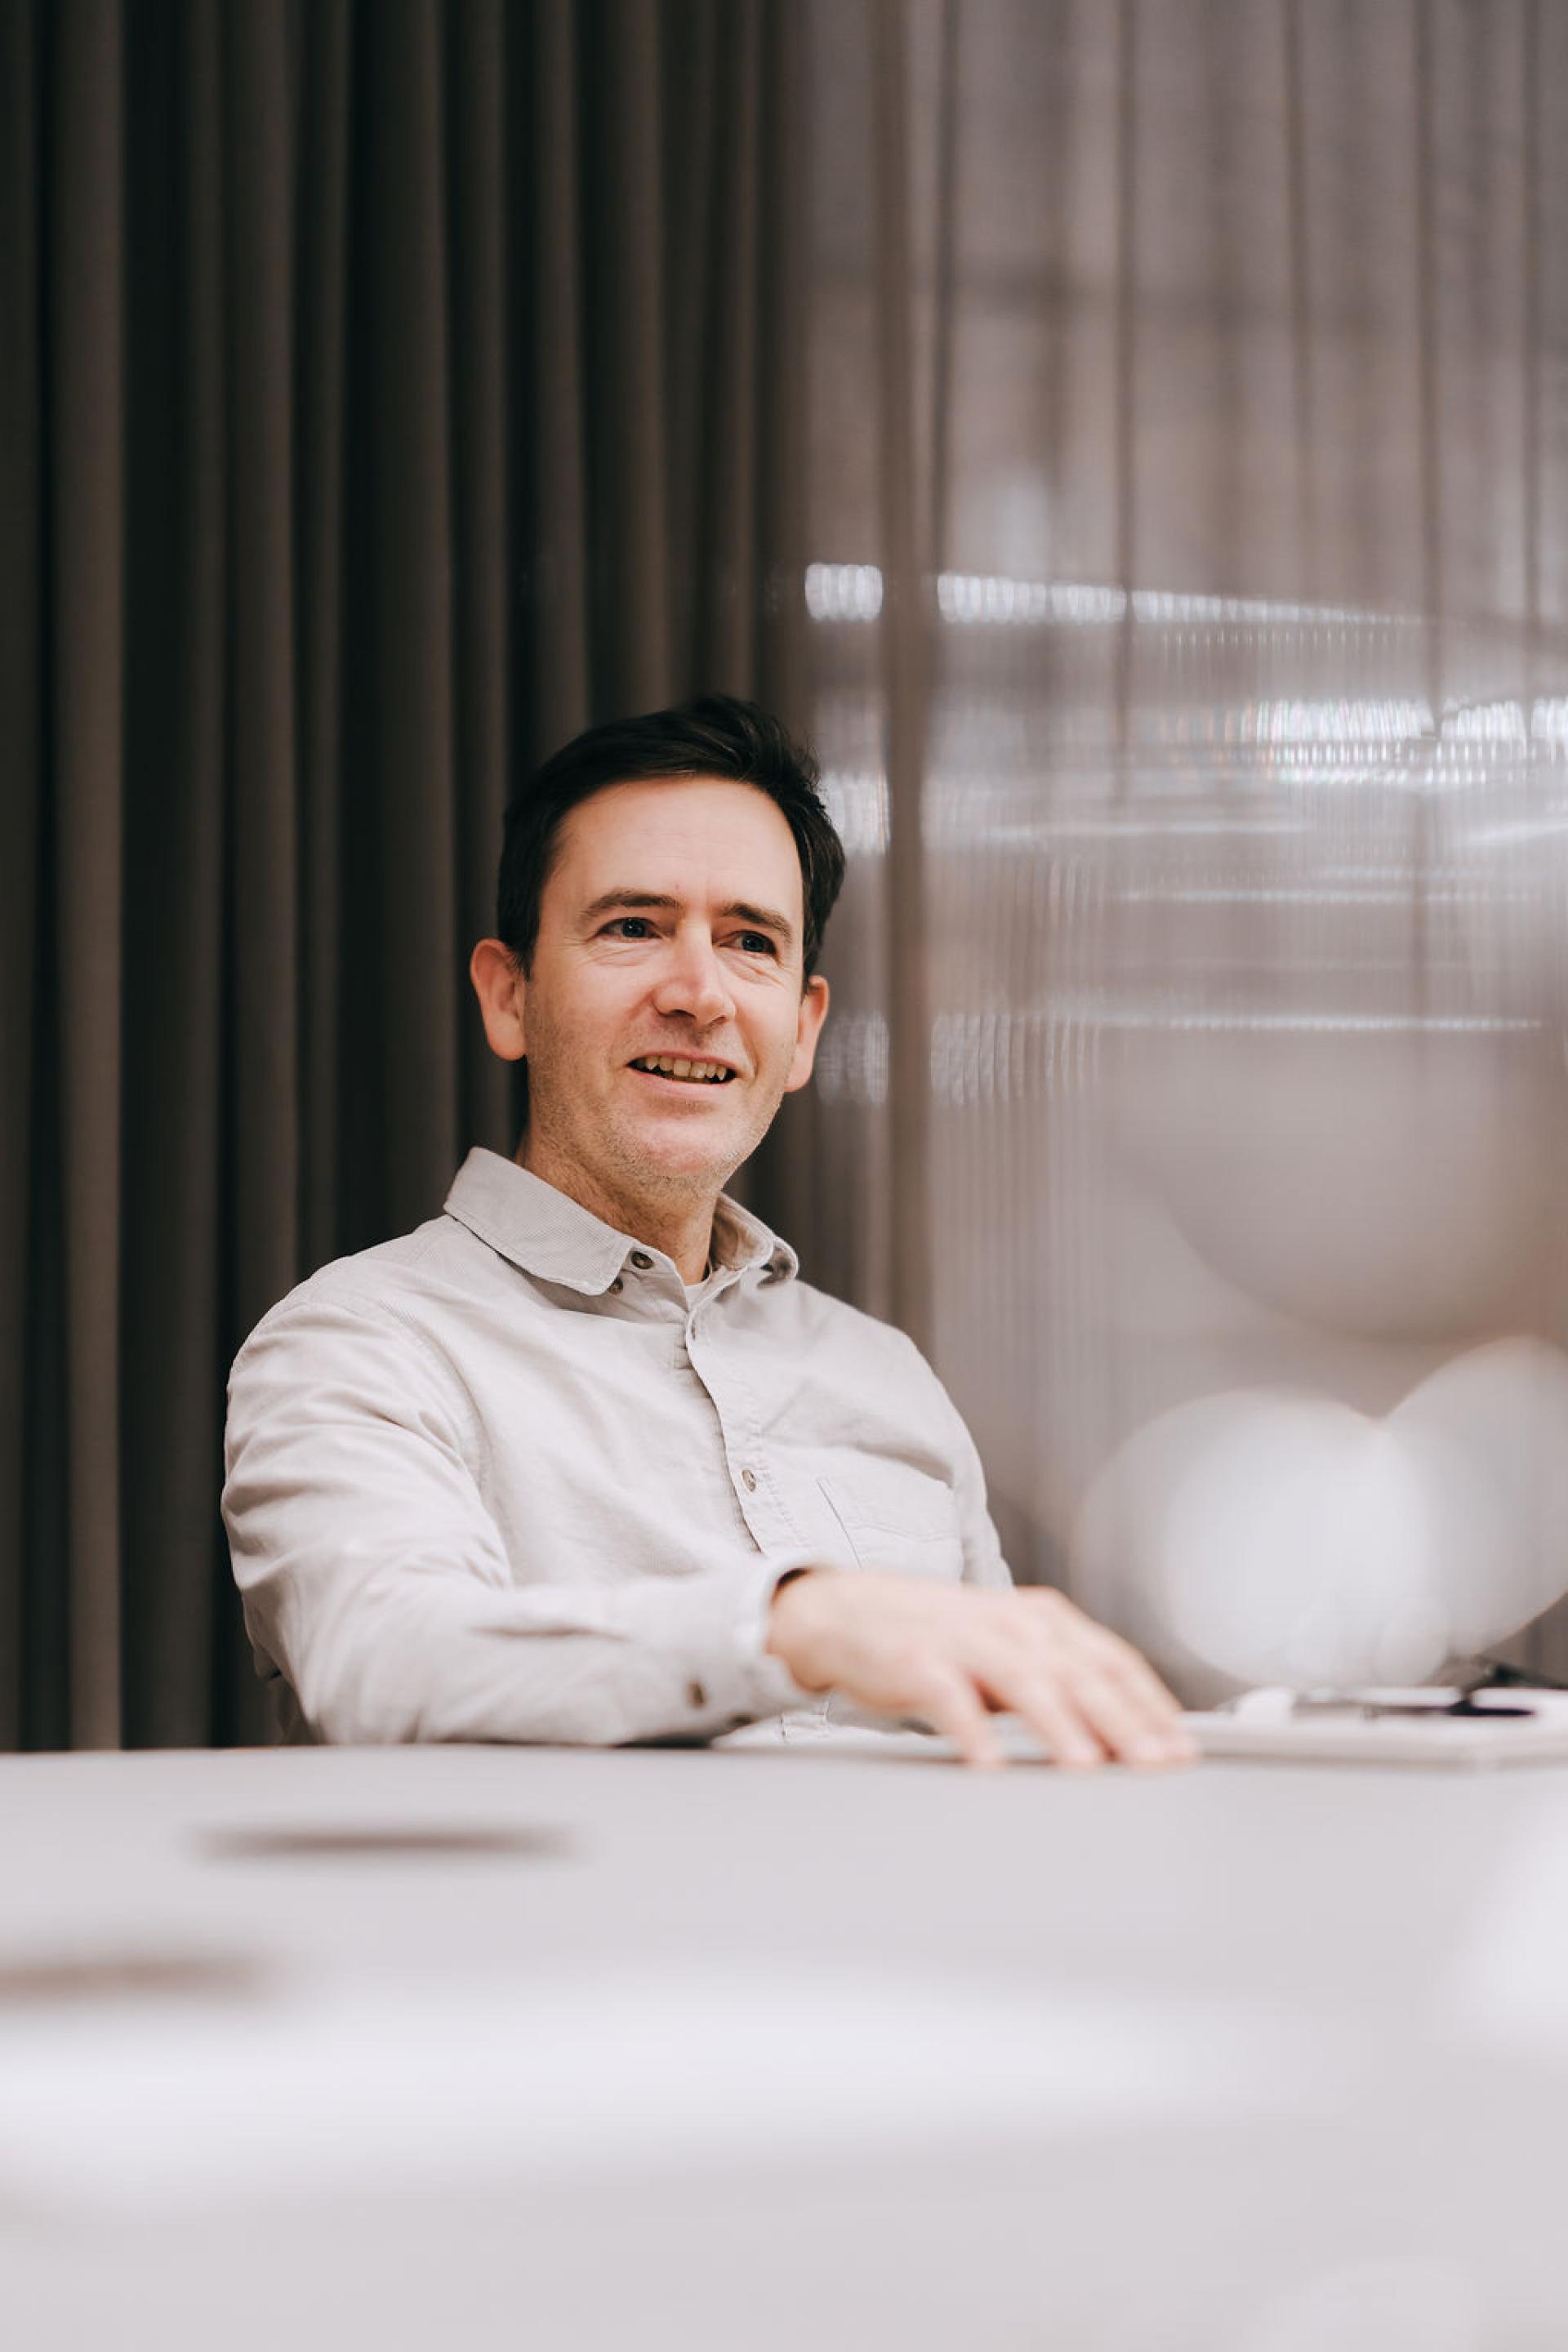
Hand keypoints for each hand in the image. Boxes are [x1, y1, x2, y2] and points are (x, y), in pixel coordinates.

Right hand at [766, 1573, 1193, 1770]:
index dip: (1152, 1707)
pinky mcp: (919, 1662)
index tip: (1183, 1751)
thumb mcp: (1013, 1649)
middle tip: (1157, 1765)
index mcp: (1045, 1620)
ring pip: (1026, 1681)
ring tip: (1087, 1767)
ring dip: (1060, 1726)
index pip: (1114, 1663)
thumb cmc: (944, 1641)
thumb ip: (1066, 1682)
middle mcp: (1014, 1624)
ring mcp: (967, 1640)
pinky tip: (990, 1766)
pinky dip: (974, 1732)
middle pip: (1081, 1673)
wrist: (851, 1613)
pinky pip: (952, 1700)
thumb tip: (1133, 1738)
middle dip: (1124, 1721)